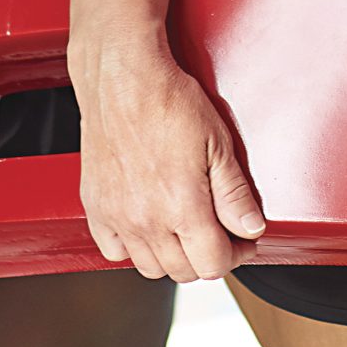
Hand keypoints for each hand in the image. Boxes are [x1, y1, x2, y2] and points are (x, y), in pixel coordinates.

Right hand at [74, 32, 266, 282]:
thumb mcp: (217, 141)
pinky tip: (147, 224)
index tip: (242, 238)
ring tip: (184, 228)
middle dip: (207, 256)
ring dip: (172, 256)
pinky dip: (132, 247)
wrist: (122, 75)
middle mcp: (146, 220)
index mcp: (181, 207)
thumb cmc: (167, 98)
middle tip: (218, 230)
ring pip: (150, 268)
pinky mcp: (95, 206)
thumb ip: (235, 193)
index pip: (213, 264)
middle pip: (184, 271)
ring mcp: (116, 216)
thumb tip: (251, 229)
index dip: (236, 254)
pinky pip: (113, 251)